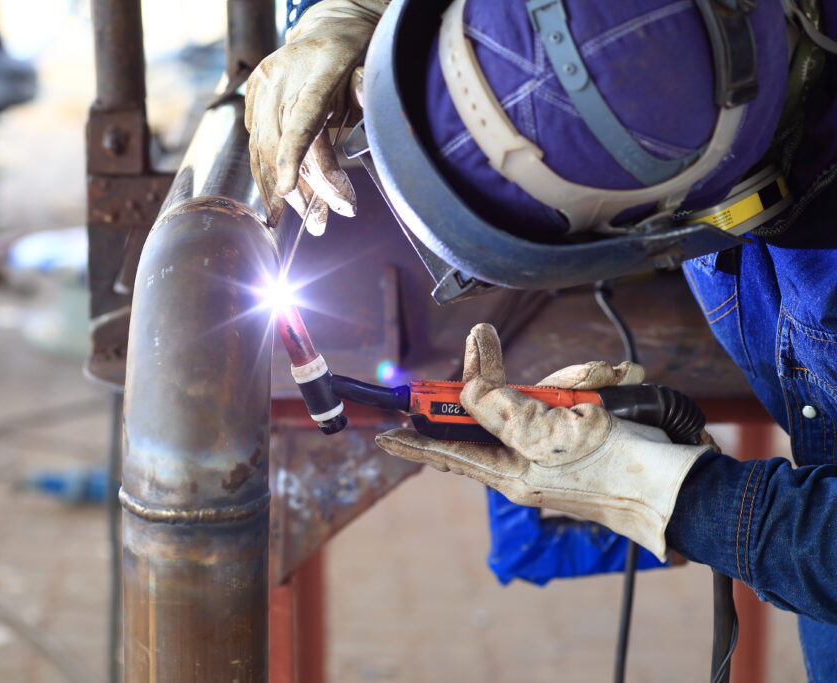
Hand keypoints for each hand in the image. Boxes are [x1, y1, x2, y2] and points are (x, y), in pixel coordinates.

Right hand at [244, 0, 385, 233]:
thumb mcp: (372, 80)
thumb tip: (355, 159)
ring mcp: (262, 85)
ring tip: (295, 218)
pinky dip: (265, 172)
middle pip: (280, 144)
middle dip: (298, 189)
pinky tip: (276, 197)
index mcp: (320, 68)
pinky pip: (255, 141)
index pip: (304, 119)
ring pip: (262, 147)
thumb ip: (362, 115)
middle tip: (318, 222)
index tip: (288, 191)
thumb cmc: (357, 56)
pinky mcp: (253, 94)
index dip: (294, 157)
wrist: (331, 26)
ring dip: (277, 188)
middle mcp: (282, 76)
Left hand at [375, 324, 708, 559]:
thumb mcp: (547, 434)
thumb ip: (497, 406)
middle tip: (483, 336)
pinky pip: (578, 400)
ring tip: (608, 385)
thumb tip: (462, 384)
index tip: (382, 437)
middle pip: (500, 406)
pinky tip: (621, 383)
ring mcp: (557, 448)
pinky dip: (599, 388)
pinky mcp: (586, 435)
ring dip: (576, 381)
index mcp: (509, 472)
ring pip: (544, 395)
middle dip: (519, 378)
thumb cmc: (618, 470)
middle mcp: (527, 462)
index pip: (449, 450)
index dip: (415, 439)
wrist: (688, 486)